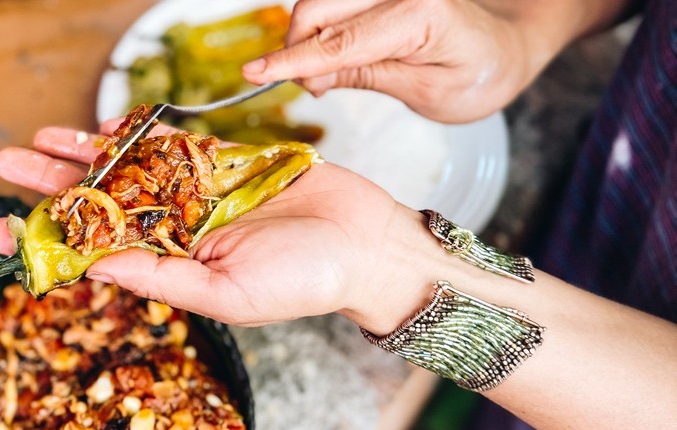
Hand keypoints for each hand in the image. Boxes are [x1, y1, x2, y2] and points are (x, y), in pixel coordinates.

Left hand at [0, 124, 441, 330]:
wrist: (366, 244)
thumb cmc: (306, 281)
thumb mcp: (228, 294)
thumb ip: (162, 278)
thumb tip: (96, 268)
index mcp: (171, 270)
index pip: (95, 254)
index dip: (47, 240)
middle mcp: (177, 234)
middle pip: (100, 206)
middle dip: (52, 187)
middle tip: (3, 165)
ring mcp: (198, 197)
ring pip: (126, 172)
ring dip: (80, 157)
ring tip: (33, 141)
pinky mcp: (223, 165)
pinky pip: (168, 148)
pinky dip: (132, 138)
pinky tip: (95, 131)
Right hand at [241, 0, 568, 122]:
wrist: (505, 48)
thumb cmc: (476, 76)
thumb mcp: (425, 93)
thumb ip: (364, 76)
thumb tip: (308, 78)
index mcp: (419, 15)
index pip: (340, 41)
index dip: (292, 61)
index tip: (252, 74)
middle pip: (317, 10)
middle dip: (297, 51)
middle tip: (313, 91)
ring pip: (318, 5)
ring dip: (307, 42)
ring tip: (326, 77)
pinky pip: (332, 5)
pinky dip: (320, 32)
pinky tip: (333, 55)